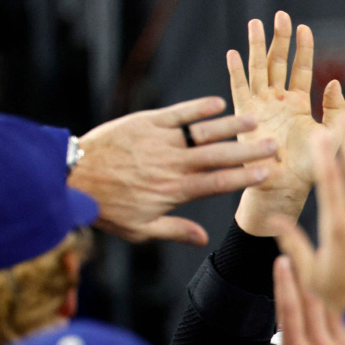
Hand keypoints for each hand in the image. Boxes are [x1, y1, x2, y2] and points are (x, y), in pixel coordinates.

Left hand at [70, 97, 275, 244]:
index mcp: (175, 190)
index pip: (219, 183)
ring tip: (254, 121)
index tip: (267, 172)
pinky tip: (218, 104)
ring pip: (203, 133)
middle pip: (219, 156)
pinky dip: (199, 109)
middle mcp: (173, 164)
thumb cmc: (106, 206)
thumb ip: (174, 230)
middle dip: (249, 150)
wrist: (71, 177)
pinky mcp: (146, 123)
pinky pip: (178, 114)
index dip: (245, 177)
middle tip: (274, 145)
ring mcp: (161, 141)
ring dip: (231, 127)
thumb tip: (203, 240)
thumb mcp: (140, 228)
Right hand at [209, 255, 344, 344]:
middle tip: (299, 253)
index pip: (289, 306)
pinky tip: (340, 296)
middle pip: (314, 297)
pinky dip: (342, 307)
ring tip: (320, 264)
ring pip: (334, 306)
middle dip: (306, 271)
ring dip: (325, 286)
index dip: (284, 280)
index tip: (281, 260)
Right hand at [228, 12, 344, 235]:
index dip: (303, 48)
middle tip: (281, 15)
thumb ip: (335, 109)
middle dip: (279, 38)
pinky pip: (238, 90)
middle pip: (278, 62)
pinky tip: (232, 53)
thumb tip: (334, 82)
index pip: (301, 69)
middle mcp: (278, 101)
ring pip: (257, 70)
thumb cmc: (312, 168)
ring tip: (255, 23)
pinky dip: (235, 72)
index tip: (304, 27)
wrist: (286, 187)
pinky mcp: (244, 117)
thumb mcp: (333, 136)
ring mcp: (260, 107)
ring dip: (256, 47)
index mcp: (299, 104)